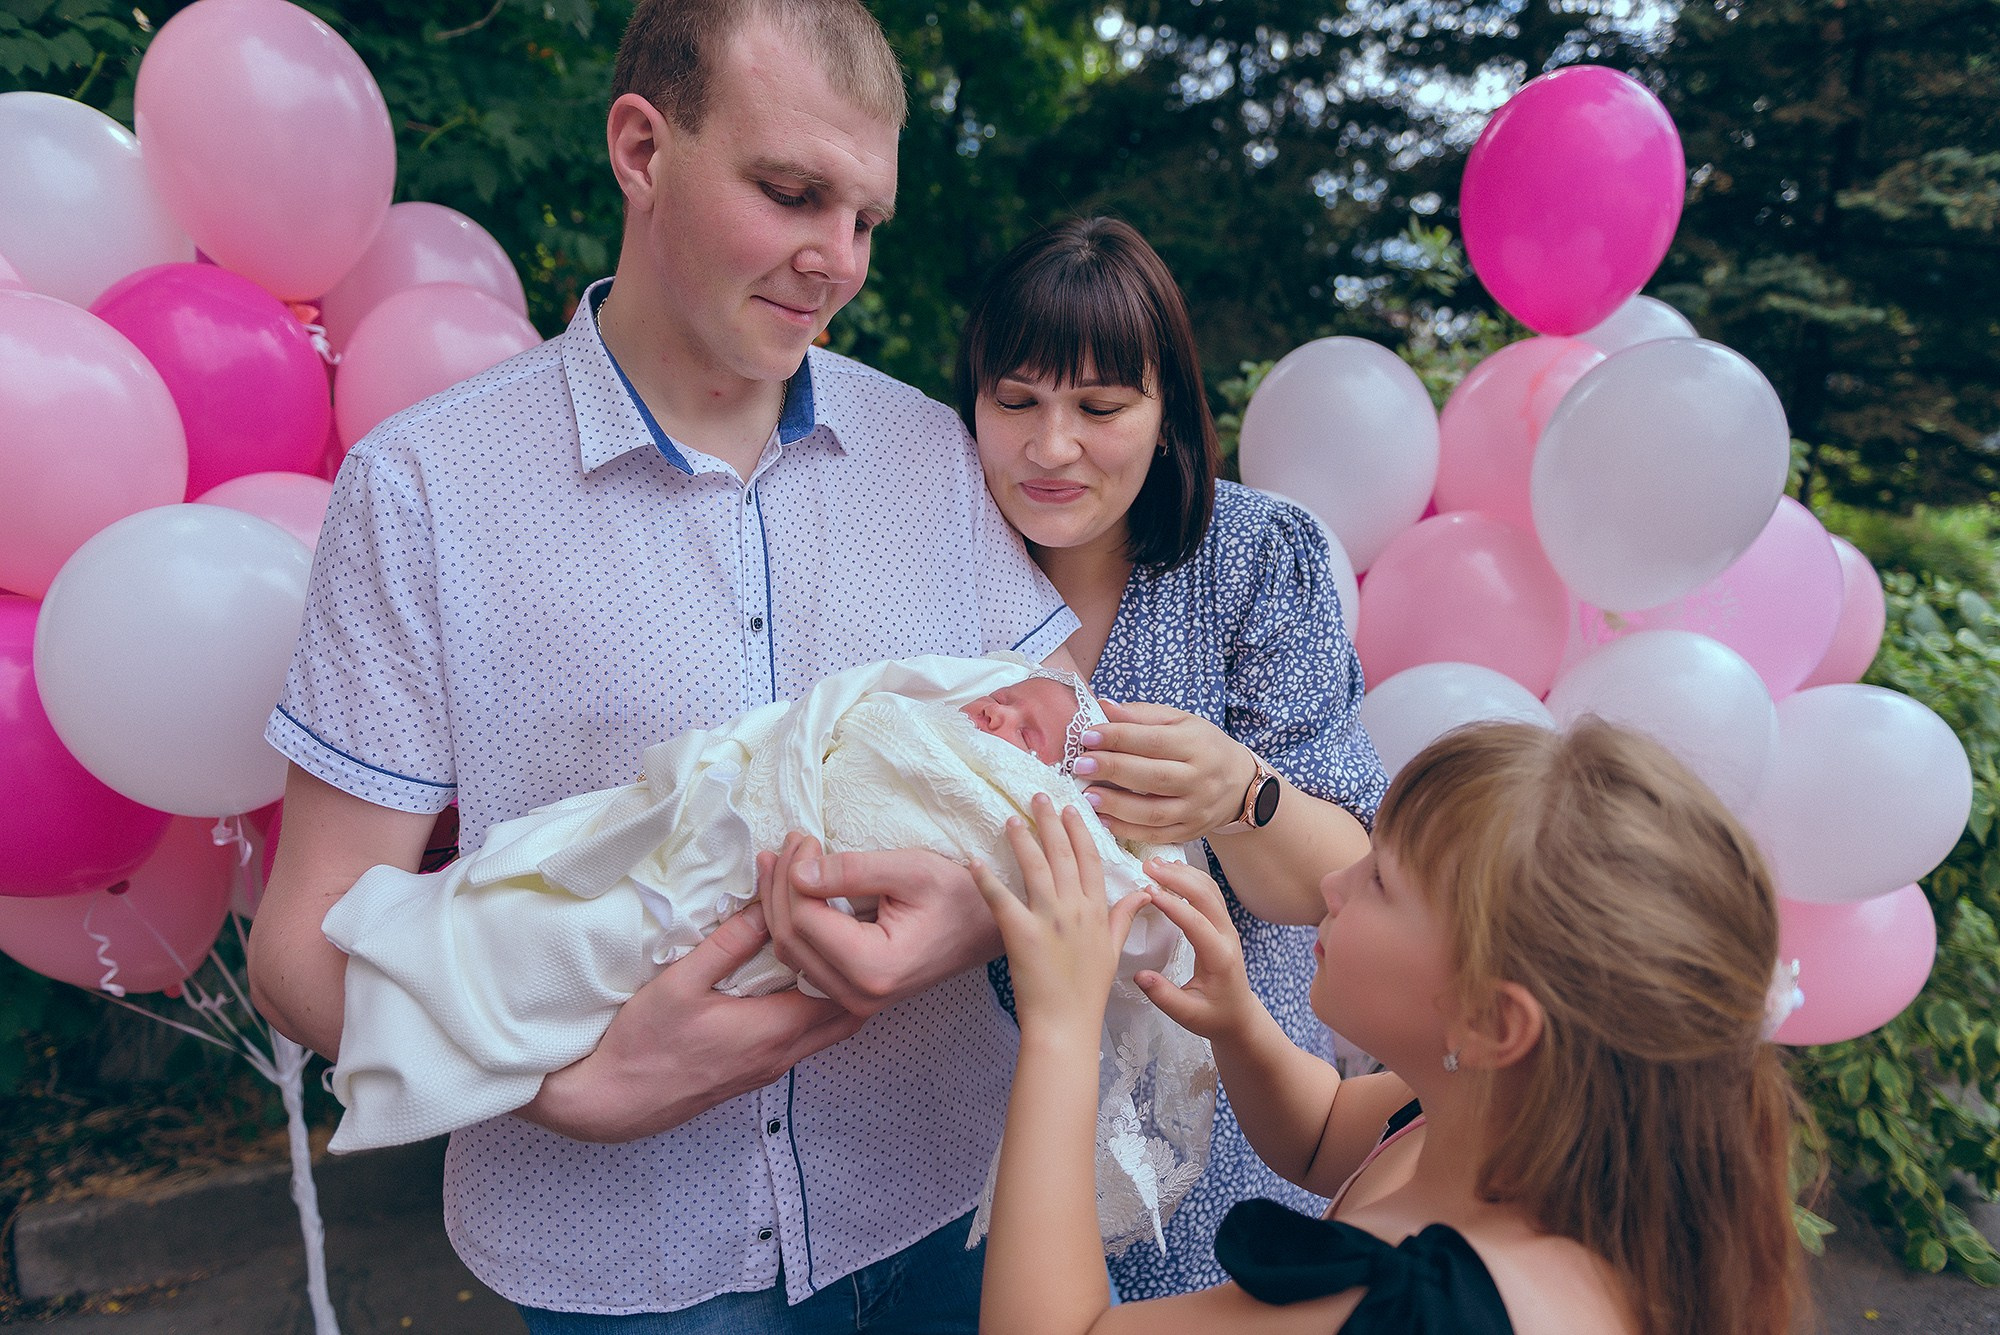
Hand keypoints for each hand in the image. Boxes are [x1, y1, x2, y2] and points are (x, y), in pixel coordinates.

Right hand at [519, 901, 865, 1141]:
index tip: (838, 922)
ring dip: (831, 995)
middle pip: (845, 1016)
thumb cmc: (644, 1044)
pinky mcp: (754, 1074)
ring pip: (825, 1031)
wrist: (614, 1103)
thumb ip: (728, 945)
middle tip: (840, 936)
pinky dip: (810, 1013)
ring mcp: (770, 1069)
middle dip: (851, 975)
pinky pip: (802, 1041)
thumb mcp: (681, 983)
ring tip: (820, 954)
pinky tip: (788, 986)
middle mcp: (782, 1055)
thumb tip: (765, 909)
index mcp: (773, 1030)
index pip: (840, 991)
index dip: (845, 955)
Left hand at [762, 833, 1001, 1015]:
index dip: (794, 874)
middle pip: (790, 940)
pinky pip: (807, 960)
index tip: (807, 837)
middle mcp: (859, 996)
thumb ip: (852, 871)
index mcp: (875, 968)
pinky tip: (791, 890)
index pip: (805, 921)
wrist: (986, 929)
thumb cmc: (958, 896)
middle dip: (780, 886)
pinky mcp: (852, 993)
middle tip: (790, 842)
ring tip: (782, 859)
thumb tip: (797, 873)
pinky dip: (794, 922)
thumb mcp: (910, 870)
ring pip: (791, 953)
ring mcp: (854, 1001)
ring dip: (780, 903)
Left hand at [970, 795, 1147, 1037]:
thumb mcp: (1113, 950)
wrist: (1066, 1025)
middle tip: (1038, 797)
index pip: (1090, 860)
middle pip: (1062, 854)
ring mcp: (1048, 919)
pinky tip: (974, 860)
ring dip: (1022, 839)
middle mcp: (1075, 908)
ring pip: (1035, 867)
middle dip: (1050, 822)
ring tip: (1011, 818)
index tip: (1071, 809)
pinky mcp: (1021, 933)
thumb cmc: (1089, 992)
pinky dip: (986, 878)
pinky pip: (1001, 898)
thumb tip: (1143, 890)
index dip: (1080, 832)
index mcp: (1097, 911)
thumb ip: (1125, 916)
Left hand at [1071, 700, 1255, 842]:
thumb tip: (1104, 706)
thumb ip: (1142, 715)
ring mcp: (1196, 809)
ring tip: (1087, 796)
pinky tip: (1102, 820)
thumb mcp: (1180, 721)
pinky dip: (1127, 831)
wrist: (1239, 783)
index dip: (1119, 738)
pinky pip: (1156, 835)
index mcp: (1197, 745)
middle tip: (1081, 766)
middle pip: (1153, 777)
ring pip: (1154, 812)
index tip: (1087, 736)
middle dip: (1113, 770)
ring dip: (1116, 806)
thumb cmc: (1202, 745)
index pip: (1154, 741)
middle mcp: (1200, 779)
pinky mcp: (1190, 831)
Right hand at [1133, 858, 1263, 1043]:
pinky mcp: (1223, 924)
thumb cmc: (1214, 1017)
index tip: (1148, 890)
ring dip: (1183, 873)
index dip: (1172, 905)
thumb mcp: (1187, 1015)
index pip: (1196, 923)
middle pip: (1206, 896)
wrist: (1239, 1016)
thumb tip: (1139, 975)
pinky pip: (1210, 893)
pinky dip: (1190, 877)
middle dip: (1177, 877)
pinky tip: (1172, 871)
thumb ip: (1163, 996)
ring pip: (1209, 889)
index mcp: (1220, 957)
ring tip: (1154, 863)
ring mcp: (1228, 927)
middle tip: (1147, 866)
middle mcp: (1228, 936)